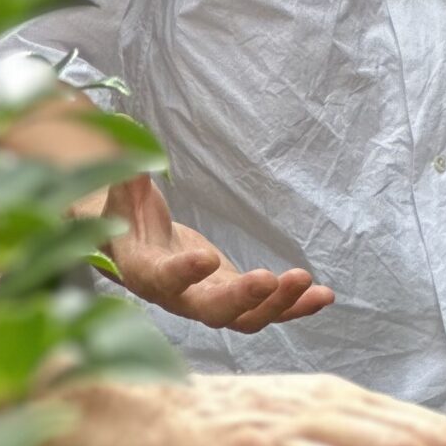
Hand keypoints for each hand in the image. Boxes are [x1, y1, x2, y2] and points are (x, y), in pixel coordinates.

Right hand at [97, 174, 334, 330]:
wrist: (135, 249)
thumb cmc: (125, 217)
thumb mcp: (122, 193)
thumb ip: (129, 173)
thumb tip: (125, 127)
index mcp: (146, 273)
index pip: (165, 279)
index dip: (185, 273)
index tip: (208, 257)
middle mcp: (180, 298)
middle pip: (212, 311)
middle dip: (243, 298)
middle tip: (270, 278)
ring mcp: (210, 302)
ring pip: (246, 318)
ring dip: (279, 304)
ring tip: (308, 282)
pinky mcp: (234, 299)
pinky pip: (266, 310)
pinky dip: (295, 306)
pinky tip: (324, 295)